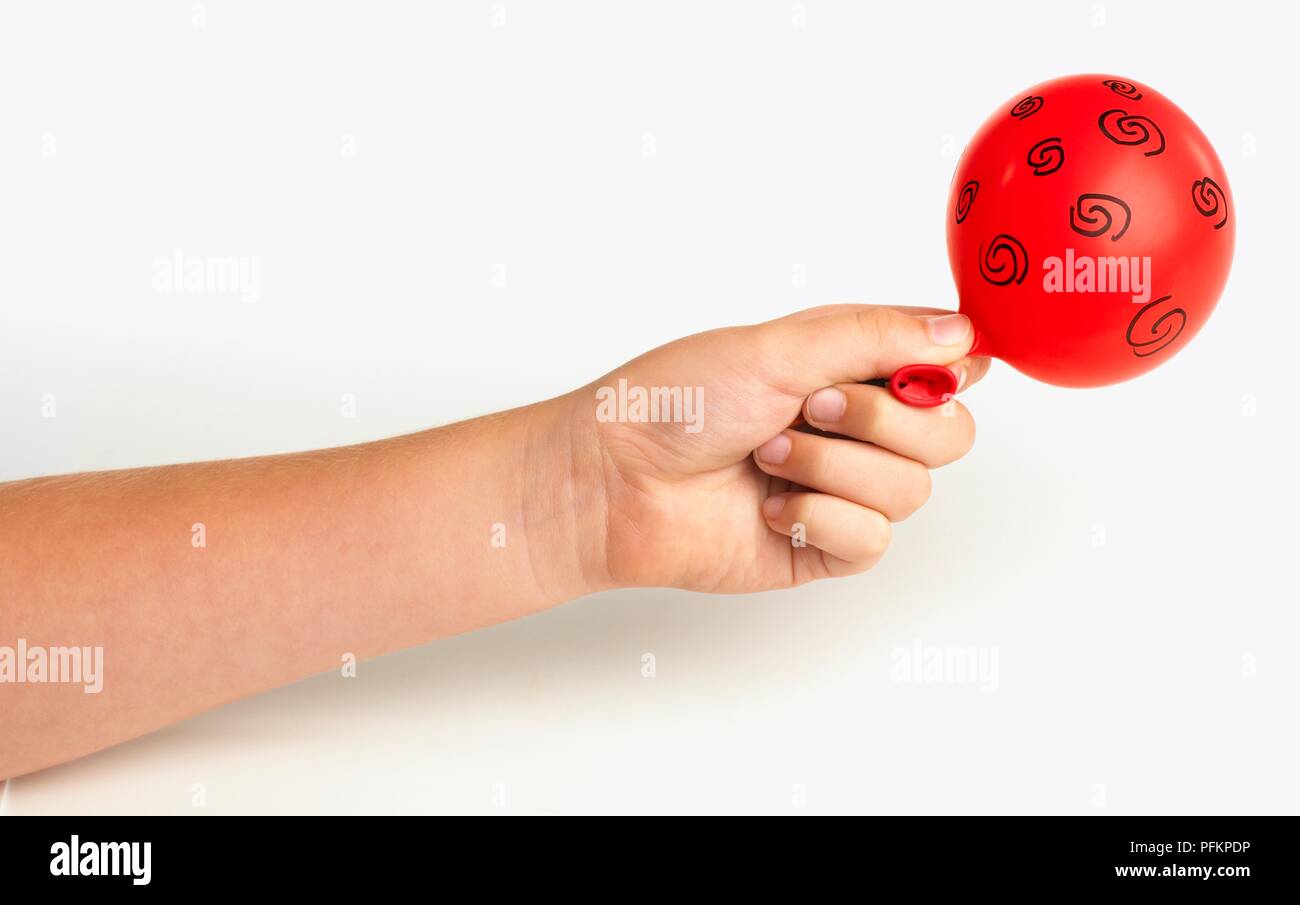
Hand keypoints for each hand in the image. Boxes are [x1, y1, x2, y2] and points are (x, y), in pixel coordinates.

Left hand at [561, 305, 989, 591]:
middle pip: (949, 435)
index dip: (947, 370)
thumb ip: (874, 337)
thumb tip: (961, 331)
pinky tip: (766, 505)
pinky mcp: (823, 545)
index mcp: (849, 365)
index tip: (919, 370)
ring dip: (832, 468)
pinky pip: (872, 541)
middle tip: (811, 408)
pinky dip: (818, 517)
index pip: (945, 365)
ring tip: (767, 456)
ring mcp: (841, 489)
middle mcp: (855, 427)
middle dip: (882, 422)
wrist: (614, 481)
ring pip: (912, 491)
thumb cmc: (675, 403)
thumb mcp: (776, 348)